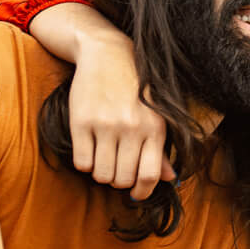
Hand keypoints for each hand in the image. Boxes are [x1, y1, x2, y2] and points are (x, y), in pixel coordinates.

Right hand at [70, 35, 174, 200]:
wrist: (107, 54)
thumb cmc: (136, 88)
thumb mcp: (156, 114)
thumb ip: (160, 147)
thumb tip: (169, 178)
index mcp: (155, 127)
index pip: (150, 175)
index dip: (142, 191)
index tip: (136, 194)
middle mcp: (131, 128)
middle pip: (123, 178)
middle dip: (119, 180)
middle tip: (116, 168)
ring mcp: (105, 125)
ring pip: (101, 174)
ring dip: (101, 173)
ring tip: (104, 158)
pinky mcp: (81, 122)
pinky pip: (81, 162)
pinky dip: (85, 163)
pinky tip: (89, 149)